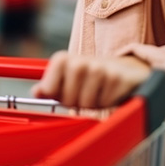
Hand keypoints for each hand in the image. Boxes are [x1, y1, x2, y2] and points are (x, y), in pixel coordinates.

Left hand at [31, 51, 150, 108]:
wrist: (128, 69)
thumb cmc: (93, 77)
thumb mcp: (68, 80)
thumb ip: (50, 87)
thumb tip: (36, 92)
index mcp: (63, 59)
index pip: (49, 89)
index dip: (57, 96)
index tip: (66, 91)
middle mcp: (80, 61)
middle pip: (67, 99)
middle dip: (76, 103)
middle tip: (86, 93)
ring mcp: (100, 68)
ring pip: (86, 103)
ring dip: (93, 105)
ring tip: (98, 93)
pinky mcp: (117, 78)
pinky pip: (105, 104)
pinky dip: (107, 104)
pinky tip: (110, 93)